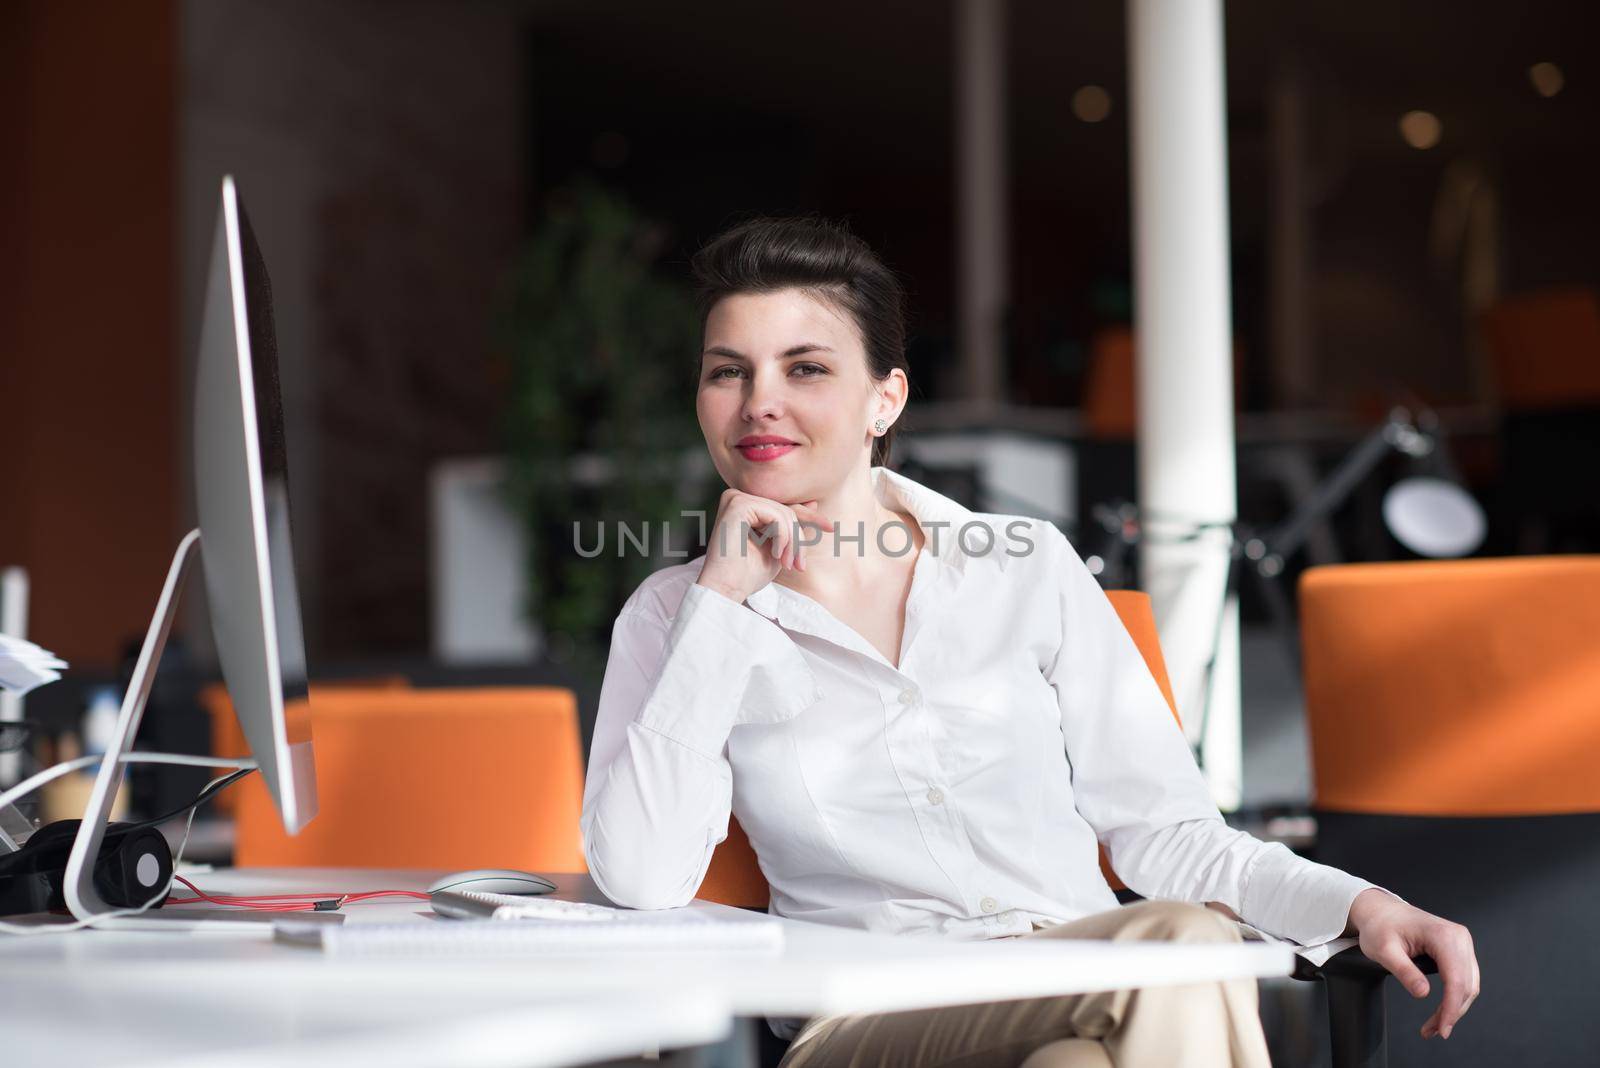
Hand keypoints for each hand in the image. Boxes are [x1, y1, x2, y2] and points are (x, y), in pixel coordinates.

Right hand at [696, 488, 833, 603]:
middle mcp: (737, 496)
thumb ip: (791, 526)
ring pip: (785, 513)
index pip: (782, 507)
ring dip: (793, 543)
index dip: (808, 517)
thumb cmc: (748, 574)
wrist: (727, 589)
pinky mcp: (738, 504)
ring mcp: (736, 497)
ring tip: (787, 564)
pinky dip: (784, 537)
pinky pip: (777, 515)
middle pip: (786, 509)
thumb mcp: (779, 547)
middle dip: (799, 539)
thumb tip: (813, 502)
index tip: (830, 528)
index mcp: (744, 505)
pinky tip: (776, 555)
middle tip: (799, 565)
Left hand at [1345, 888, 1479, 1039]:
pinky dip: (1455, 998)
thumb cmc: (1380, 926)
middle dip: (1452, 1012)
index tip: (1442, 1029)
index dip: (1451, 1008)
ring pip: (1468, 985)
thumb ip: (1404, 971)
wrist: (1381, 911)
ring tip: (1435, 1026)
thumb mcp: (1383, 950)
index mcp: (1443, 935)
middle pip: (1466, 985)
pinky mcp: (1458, 950)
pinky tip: (1442, 1011)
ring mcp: (1461, 943)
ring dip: (1455, 1008)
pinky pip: (1464, 979)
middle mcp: (1459, 937)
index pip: (1456, 980)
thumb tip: (1423, 993)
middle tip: (1434, 1032)